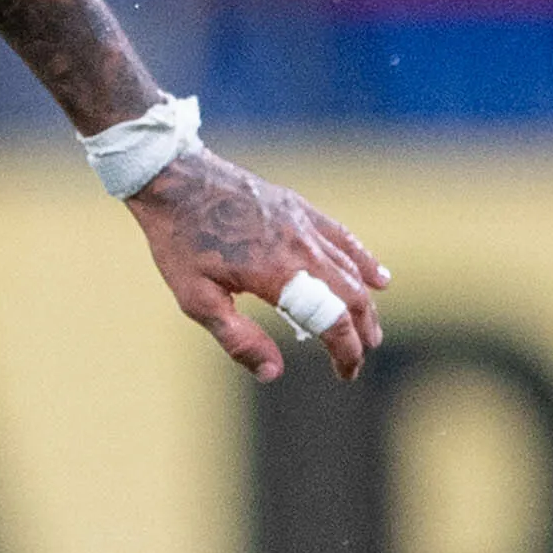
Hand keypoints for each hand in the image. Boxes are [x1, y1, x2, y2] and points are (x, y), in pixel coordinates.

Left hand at [124, 147, 388, 381]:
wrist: (174, 179)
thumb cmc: (179, 241)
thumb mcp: (196, 299)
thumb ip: (237, 338)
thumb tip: (273, 373)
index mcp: (278, 274)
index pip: (332, 320)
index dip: (346, 351)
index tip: (347, 373)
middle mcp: (301, 248)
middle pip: (351, 296)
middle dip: (362, 331)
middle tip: (362, 354)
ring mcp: (303, 224)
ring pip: (350, 269)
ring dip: (364, 302)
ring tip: (369, 328)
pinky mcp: (299, 208)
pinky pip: (342, 238)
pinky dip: (363, 261)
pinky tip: (378, 278)